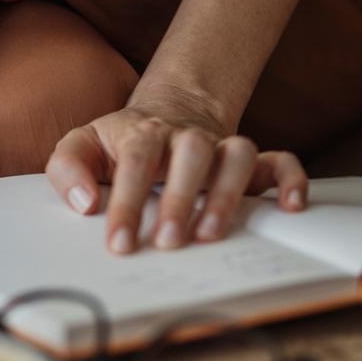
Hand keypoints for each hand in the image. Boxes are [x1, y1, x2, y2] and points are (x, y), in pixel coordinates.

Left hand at [45, 94, 307, 254]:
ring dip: (228, 194)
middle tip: (167, 243)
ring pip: (237, 155)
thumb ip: (69, 168)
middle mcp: (186, 137)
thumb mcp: (82, 146)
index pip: (136, 162)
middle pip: (192, 154)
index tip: (120, 243)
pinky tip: (291, 207)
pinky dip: (291, 180)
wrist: (164, 117)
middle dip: (181, 199)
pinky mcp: (250, 161)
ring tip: (211, 235)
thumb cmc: (119, 144)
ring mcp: (220, 147)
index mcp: (142, 132)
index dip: (128, 202)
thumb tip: (85, 203)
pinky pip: (280, 161)